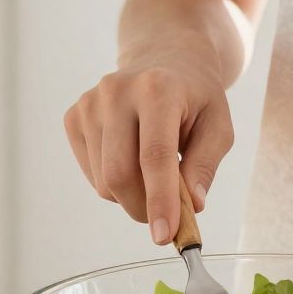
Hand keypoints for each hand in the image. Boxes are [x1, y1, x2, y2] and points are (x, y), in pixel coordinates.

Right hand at [63, 54, 233, 243]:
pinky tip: (131, 158)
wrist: (165, 57)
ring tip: (154, 173)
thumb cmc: (196, 97)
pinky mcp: (74, 116)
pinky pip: (91, 173)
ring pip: (103, 181)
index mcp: (158, 89)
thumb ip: (205, 165)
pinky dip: (113, 182)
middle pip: (120, 175)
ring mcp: (90, 103)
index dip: (160, 201)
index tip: (164, 236)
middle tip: (167, 217)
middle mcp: (116, 91)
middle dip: (144, 208)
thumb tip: (191, 205)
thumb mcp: (218, 125)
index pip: (154, 156)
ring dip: (131, 195)